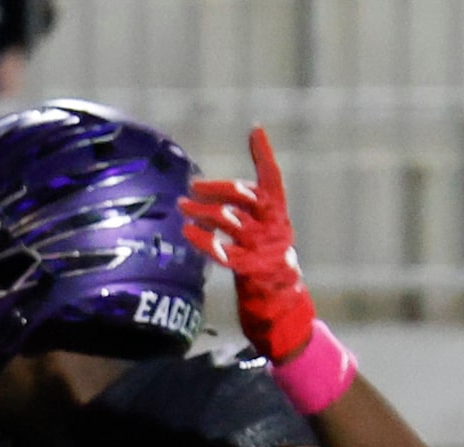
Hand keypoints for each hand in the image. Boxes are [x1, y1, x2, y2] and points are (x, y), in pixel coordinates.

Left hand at [179, 126, 315, 362]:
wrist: (280, 298)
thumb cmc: (266, 257)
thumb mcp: (265, 225)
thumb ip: (250, 203)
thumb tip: (229, 166)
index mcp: (278, 212)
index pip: (273, 178)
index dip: (265, 154)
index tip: (255, 130)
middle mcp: (273, 226)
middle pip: (243, 197)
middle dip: (216, 188)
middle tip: (192, 186)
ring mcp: (262, 247)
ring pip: (229, 221)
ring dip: (202, 212)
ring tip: (182, 207)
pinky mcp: (250, 269)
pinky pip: (223, 251)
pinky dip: (204, 240)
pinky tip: (187, 232)